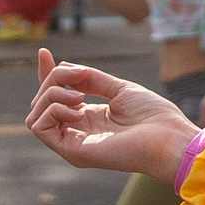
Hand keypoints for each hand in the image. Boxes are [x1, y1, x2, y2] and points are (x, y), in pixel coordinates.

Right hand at [26, 50, 197, 181]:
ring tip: (80, 96)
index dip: (45, 75)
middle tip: (79, 75)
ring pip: (35, 115)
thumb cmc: (154, 117)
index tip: (44, 52)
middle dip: (52, 79)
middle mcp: (76, 132)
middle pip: (41, 103)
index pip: (53, 98)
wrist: (169, 138)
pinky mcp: (72, 152)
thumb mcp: (119, 89)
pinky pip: (40, 128)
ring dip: (51, 95)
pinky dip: (52, 110)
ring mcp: (73, 143)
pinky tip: (78, 108)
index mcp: (88, 119)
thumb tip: (64, 67)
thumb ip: (91, 80)